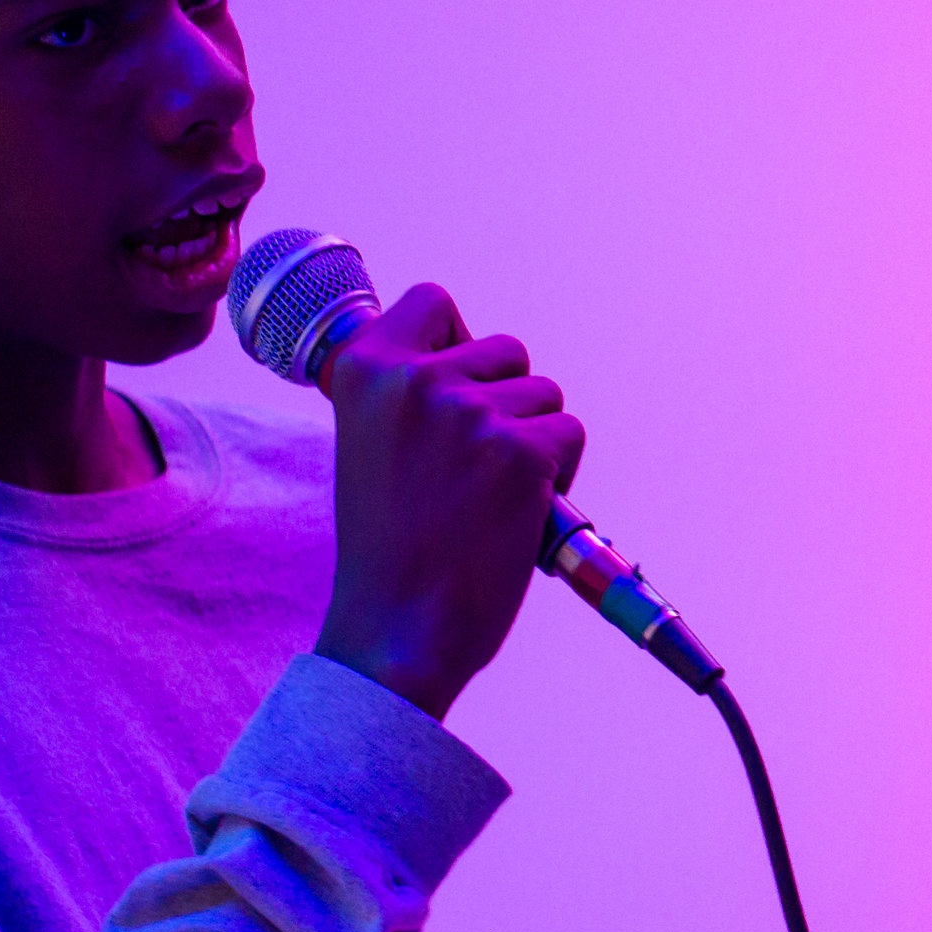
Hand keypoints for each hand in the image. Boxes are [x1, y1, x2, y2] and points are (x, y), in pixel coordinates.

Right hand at [314, 282, 584, 719]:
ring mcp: (469, 414)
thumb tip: (466, 356)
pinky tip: (521, 512)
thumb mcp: (370, 447)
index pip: (434, 302)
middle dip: (506, 402)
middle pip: (505, 350)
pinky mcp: (520, 452)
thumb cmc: (389, 551)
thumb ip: (404, 396)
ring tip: (493, 498)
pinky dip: (559, 472)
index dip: (458, 344)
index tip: (454, 389)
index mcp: (363, 370)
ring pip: (543, 393)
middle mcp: (415, 380)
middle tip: (475, 471)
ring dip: (534, 440)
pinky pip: (568, 433)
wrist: (398, 630)